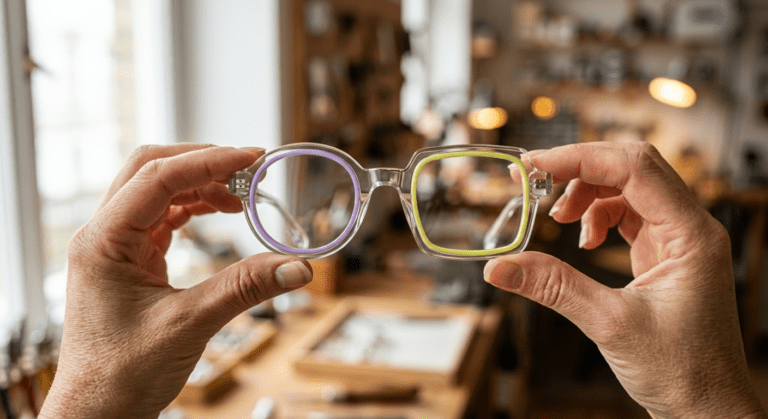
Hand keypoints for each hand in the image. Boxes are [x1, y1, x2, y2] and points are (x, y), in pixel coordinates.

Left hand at [39, 144, 312, 418]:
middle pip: (151, 170)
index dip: (210, 161)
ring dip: (202, 186)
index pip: (157, 178)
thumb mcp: (189, 325)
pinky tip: (223, 215)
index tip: (254, 157)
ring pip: (158, 191)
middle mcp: (104, 235)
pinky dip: (195, 210)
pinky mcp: (131, 260)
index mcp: (104, 241)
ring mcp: (116, 246)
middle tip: (251, 168)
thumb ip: (245, 288)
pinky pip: (163, 217)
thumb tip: (299, 266)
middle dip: (203, 163)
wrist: (98, 413)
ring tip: (244, 197)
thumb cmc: (121, 376)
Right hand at [484, 142, 765, 417]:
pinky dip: (596, 218)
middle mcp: (689, 228)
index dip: (580, 159)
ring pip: (626, 189)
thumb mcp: (610, 325)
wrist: (706, 409)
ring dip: (585, 195)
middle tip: (533, 180)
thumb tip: (498, 268)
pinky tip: (582, 241)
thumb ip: (553, 288)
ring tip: (557, 220)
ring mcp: (677, 240)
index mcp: (691, 234)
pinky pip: (626, 215)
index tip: (534, 165)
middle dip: (579, 169)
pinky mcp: (663, 254)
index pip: (634, 168)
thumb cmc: (682, 372)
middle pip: (631, 168)